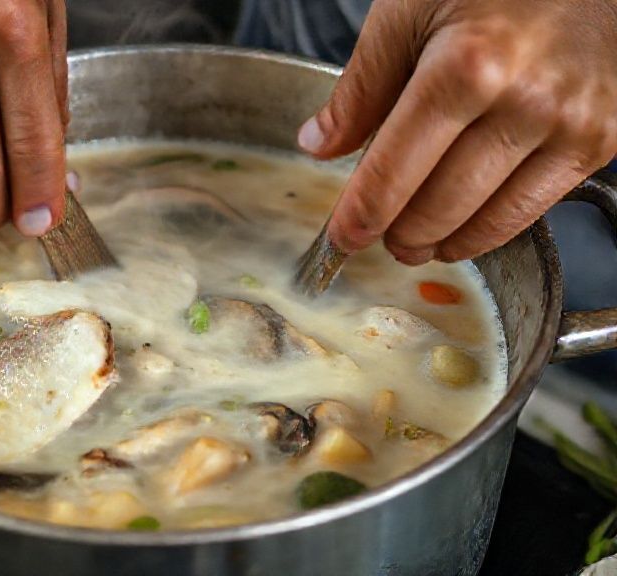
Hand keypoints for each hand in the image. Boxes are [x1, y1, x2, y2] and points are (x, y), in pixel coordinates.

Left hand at [297, 0, 616, 263]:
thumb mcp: (410, 8)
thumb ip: (361, 84)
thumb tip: (321, 143)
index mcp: (467, 66)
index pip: (394, 173)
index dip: (361, 216)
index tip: (344, 236)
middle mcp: (524, 102)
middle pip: (439, 207)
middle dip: (399, 235)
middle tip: (377, 237)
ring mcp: (570, 125)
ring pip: (488, 221)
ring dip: (442, 242)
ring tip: (416, 241)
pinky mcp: (603, 139)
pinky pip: (536, 209)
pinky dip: (492, 228)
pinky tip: (466, 227)